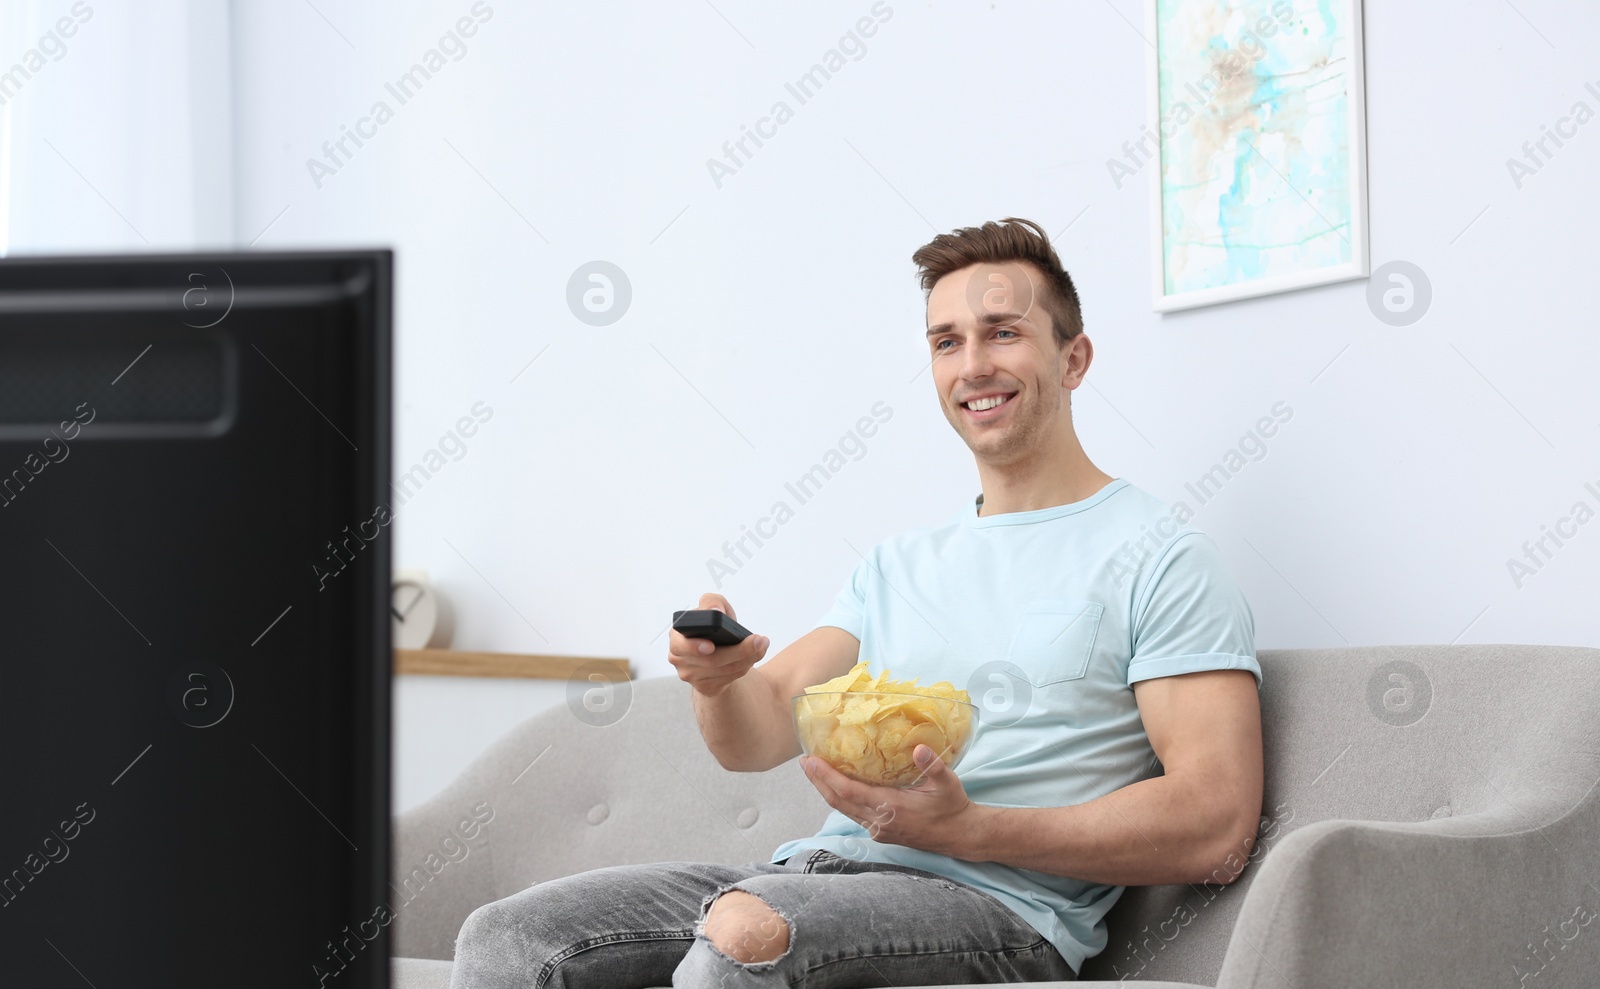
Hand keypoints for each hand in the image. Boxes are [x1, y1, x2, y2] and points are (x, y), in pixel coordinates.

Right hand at [667, 593, 769, 696]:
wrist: (714, 651)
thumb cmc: (712, 628)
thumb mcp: (713, 608)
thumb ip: (711, 602)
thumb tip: (715, 610)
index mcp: (677, 637)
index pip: (680, 644)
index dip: (695, 646)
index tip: (711, 646)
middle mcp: (679, 658)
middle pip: (710, 660)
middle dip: (738, 651)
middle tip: (757, 641)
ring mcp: (690, 675)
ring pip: (724, 670)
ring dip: (748, 658)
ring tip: (762, 645)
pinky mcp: (704, 686)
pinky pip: (728, 679)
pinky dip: (744, 667)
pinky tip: (752, 657)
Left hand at [799, 744, 988, 860]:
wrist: (960, 836)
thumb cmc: (953, 807)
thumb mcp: (948, 783)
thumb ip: (932, 765)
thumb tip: (919, 748)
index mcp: (891, 807)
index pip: (849, 791)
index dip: (827, 776)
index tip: (811, 761)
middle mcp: (880, 821)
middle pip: (838, 802)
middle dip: (819, 781)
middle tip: (805, 762)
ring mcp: (879, 830)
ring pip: (844, 810)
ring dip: (827, 790)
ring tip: (815, 771)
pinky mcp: (882, 833)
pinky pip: (854, 815)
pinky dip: (842, 800)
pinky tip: (838, 786)